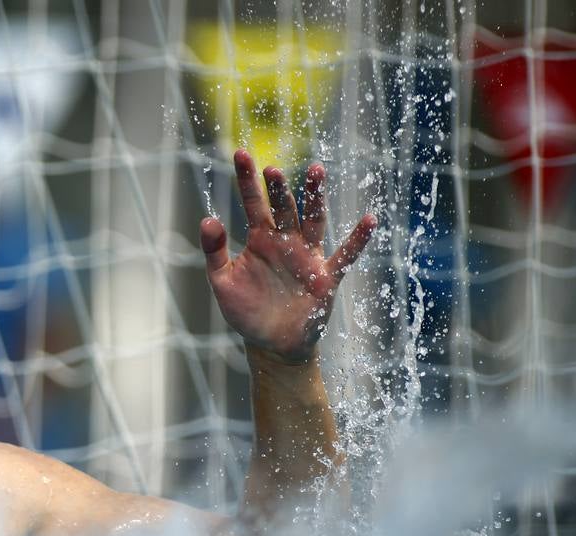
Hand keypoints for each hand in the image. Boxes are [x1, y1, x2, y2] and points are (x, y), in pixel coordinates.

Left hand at [200, 150, 376, 363]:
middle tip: (272, 169)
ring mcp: (307, 256)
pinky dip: (357, 240)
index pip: (253, 203)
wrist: (271, 342)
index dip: (247, 180)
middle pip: (284, 207)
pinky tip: (369, 220)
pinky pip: (344, 255)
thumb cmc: (246, 310)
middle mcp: (286, 241)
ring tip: (316, 171)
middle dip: (279, 188)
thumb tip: (207, 220)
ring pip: (314, 220)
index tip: (240, 154)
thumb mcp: (222, 282)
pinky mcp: (326, 277)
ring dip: (315, 198)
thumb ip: (214, 252)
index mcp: (260, 239)